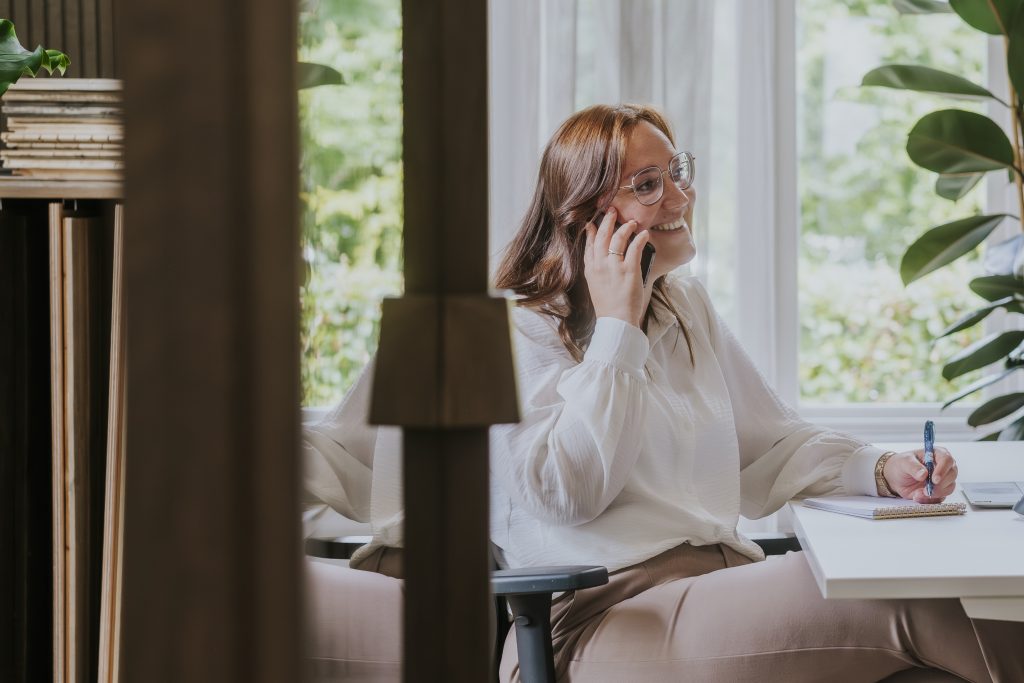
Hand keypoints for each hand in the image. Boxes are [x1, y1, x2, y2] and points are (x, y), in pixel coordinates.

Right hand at [583, 208, 650, 326]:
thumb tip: (602, 257)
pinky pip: (635, 248)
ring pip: (618, 238)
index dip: (591, 230)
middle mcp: (600, 265)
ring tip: (632, 222)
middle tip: (613, 211)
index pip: (589, 244)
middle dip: (607, 220)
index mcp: (590, 269)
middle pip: (602, 236)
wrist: (616, 321)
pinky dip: (640, 238)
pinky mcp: (629, 270)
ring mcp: (614, 267)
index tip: (593, 221)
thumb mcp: (596, 285)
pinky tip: (644, 234)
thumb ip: (597, 269)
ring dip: (625, 227)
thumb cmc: (608, 306)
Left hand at [883, 448, 957, 502]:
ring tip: (918, 493)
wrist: (895, 477)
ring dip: (934, 493)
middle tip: (926, 489)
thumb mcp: (904, 462)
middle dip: (939, 485)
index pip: (946, 460)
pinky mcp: (940, 491)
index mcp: (937, 454)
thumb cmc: (901, 465)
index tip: (934, 479)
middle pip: (951, 475)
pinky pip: (940, 498)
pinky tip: (918, 497)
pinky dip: (929, 499)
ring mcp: (943, 480)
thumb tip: (923, 474)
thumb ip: (913, 467)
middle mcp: (943, 466)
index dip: (942, 470)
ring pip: (949, 488)